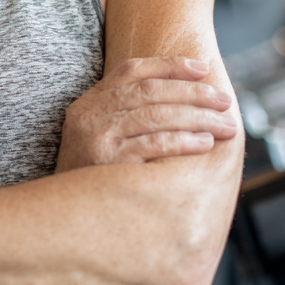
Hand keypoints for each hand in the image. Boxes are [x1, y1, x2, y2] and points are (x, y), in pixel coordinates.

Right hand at [54, 56, 237, 172]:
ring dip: (198, 117)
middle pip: (151, 91)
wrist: (59, 218)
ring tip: (225, 124)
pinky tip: (204, 143)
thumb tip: (183, 100)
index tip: (202, 67)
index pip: (133, 70)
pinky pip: (153, 145)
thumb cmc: (89, 177)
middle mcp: (90, 114)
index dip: (170, 65)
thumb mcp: (95, 136)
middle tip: (225, 100)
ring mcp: (98, 137)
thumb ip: (124, 115)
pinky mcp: (108, 163)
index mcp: (90, 101)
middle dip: (194, 92)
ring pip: (157, 115)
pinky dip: (182, 141)